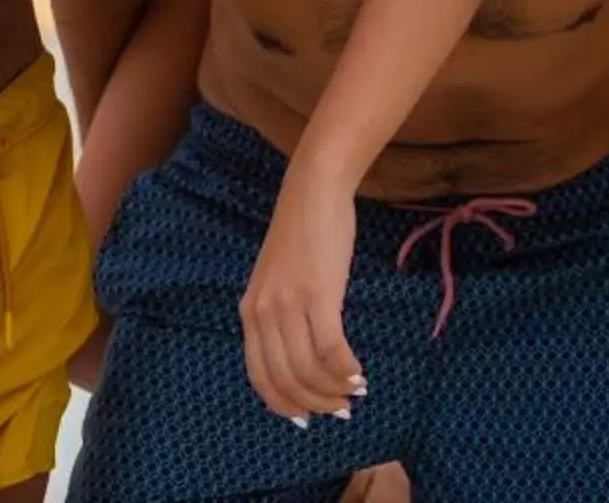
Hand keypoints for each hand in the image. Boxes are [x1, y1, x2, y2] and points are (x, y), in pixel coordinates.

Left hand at [241, 166, 362, 423]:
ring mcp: (289, 304)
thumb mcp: (277, 281)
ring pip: (308, 369)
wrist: (312, 192)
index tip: (307, 417)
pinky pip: (331, 348)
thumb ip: (281, 317)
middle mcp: (263, 312)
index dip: (283, 403)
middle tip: (340, 409)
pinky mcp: (318, 294)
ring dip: (334, 389)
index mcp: (249, 312)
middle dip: (314, 403)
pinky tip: (360, 373)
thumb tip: (304, 362)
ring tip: (354, 392)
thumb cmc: (302, 236)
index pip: (259, 376)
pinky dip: (346, 369)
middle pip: (286, 379)